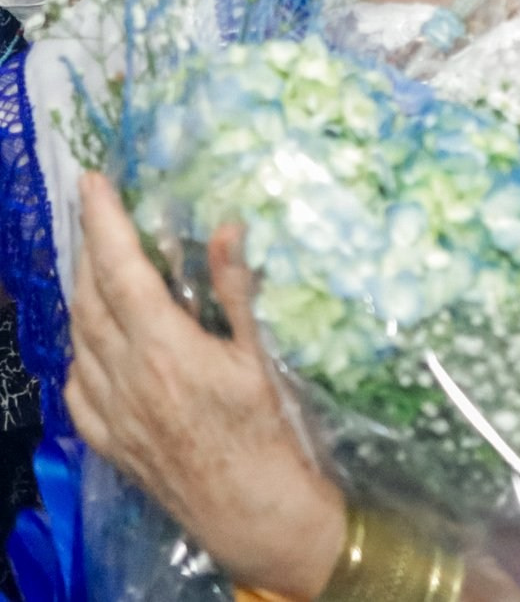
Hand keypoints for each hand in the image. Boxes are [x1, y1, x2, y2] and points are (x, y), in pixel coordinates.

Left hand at [65, 173, 344, 599]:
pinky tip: (96, 334)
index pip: (121, 270)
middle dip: (88, 245)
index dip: (105, 222)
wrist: (252, 510)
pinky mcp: (105, 436)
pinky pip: (76, 378)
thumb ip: (236, 291)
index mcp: (165, 348)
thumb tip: (226, 227)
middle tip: (95, 209)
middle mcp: (124, 375)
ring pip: (78, 334)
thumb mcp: (261, 356)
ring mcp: (108, 408)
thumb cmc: (268, 432)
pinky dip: (81, 343)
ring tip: (95, 260)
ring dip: (82, 289)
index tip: (94, 182)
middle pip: (90, 295)